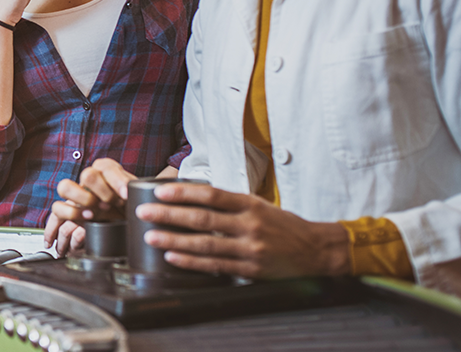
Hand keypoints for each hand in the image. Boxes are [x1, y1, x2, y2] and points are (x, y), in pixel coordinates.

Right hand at [46, 158, 134, 253]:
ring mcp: (78, 194)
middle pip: (87, 175)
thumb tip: (148, 193)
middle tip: (111, 205)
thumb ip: (142, 193)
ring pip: (65, 187)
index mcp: (108, 172)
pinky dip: (62, 218)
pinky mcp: (70, 210)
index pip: (106, 167)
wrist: (128, 224)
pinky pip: (57, 210)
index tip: (126, 194)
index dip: (116, 180)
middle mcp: (91, 180)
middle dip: (100, 192)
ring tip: (92, 215)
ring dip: (80, 201)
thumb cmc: (134, 209)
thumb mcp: (141, 199)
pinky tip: (75, 228)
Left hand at [137, 183, 350, 278]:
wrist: (316, 250)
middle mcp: (249, 224)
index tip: (159, 191)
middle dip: (169, 215)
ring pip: (205, 244)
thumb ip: (230, 203)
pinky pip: (215, 265)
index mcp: (250, 204)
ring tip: (151, 236)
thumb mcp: (259, 205)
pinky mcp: (250, 269)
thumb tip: (194, 196)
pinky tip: (173, 256)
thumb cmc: (283, 225)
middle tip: (144, 213)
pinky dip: (191, 261)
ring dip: (174, 239)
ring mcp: (249, 248)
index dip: (183, 193)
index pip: (211, 194)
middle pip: (202, 218)